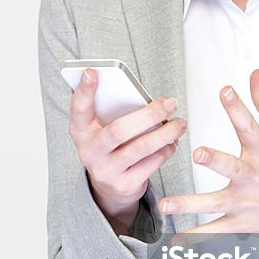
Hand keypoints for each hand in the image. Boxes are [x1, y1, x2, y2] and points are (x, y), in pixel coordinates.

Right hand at [68, 68, 186, 231]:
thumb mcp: (103, 129)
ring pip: (141, 147)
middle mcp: (90, 152)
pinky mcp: (123, 185)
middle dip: (149, 115)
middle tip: (169, 103)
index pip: (79, 109)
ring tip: (180, 123)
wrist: (111, 187)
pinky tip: (172, 143)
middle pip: (119, 130)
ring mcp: (105, 171)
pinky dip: (166, 151)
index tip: (92, 72)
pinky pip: (150, 164)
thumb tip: (137, 93)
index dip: (84, 91)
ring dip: (166, 133)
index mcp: (81, 132)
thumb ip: (113, 111)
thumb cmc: (111, 147)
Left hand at [159, 69, 258, 246]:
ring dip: (189, 204)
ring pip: (214, 204)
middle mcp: (255, 176)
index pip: (250, 126)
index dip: (238, 107)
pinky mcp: (242, 222)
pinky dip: (196, 237)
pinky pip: (216, 232)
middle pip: (232, 167)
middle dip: (216, 160)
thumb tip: (255, 73)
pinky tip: (177, 239)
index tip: (225, 91)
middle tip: (199, 153)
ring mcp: (247, 202)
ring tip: (166, 205)